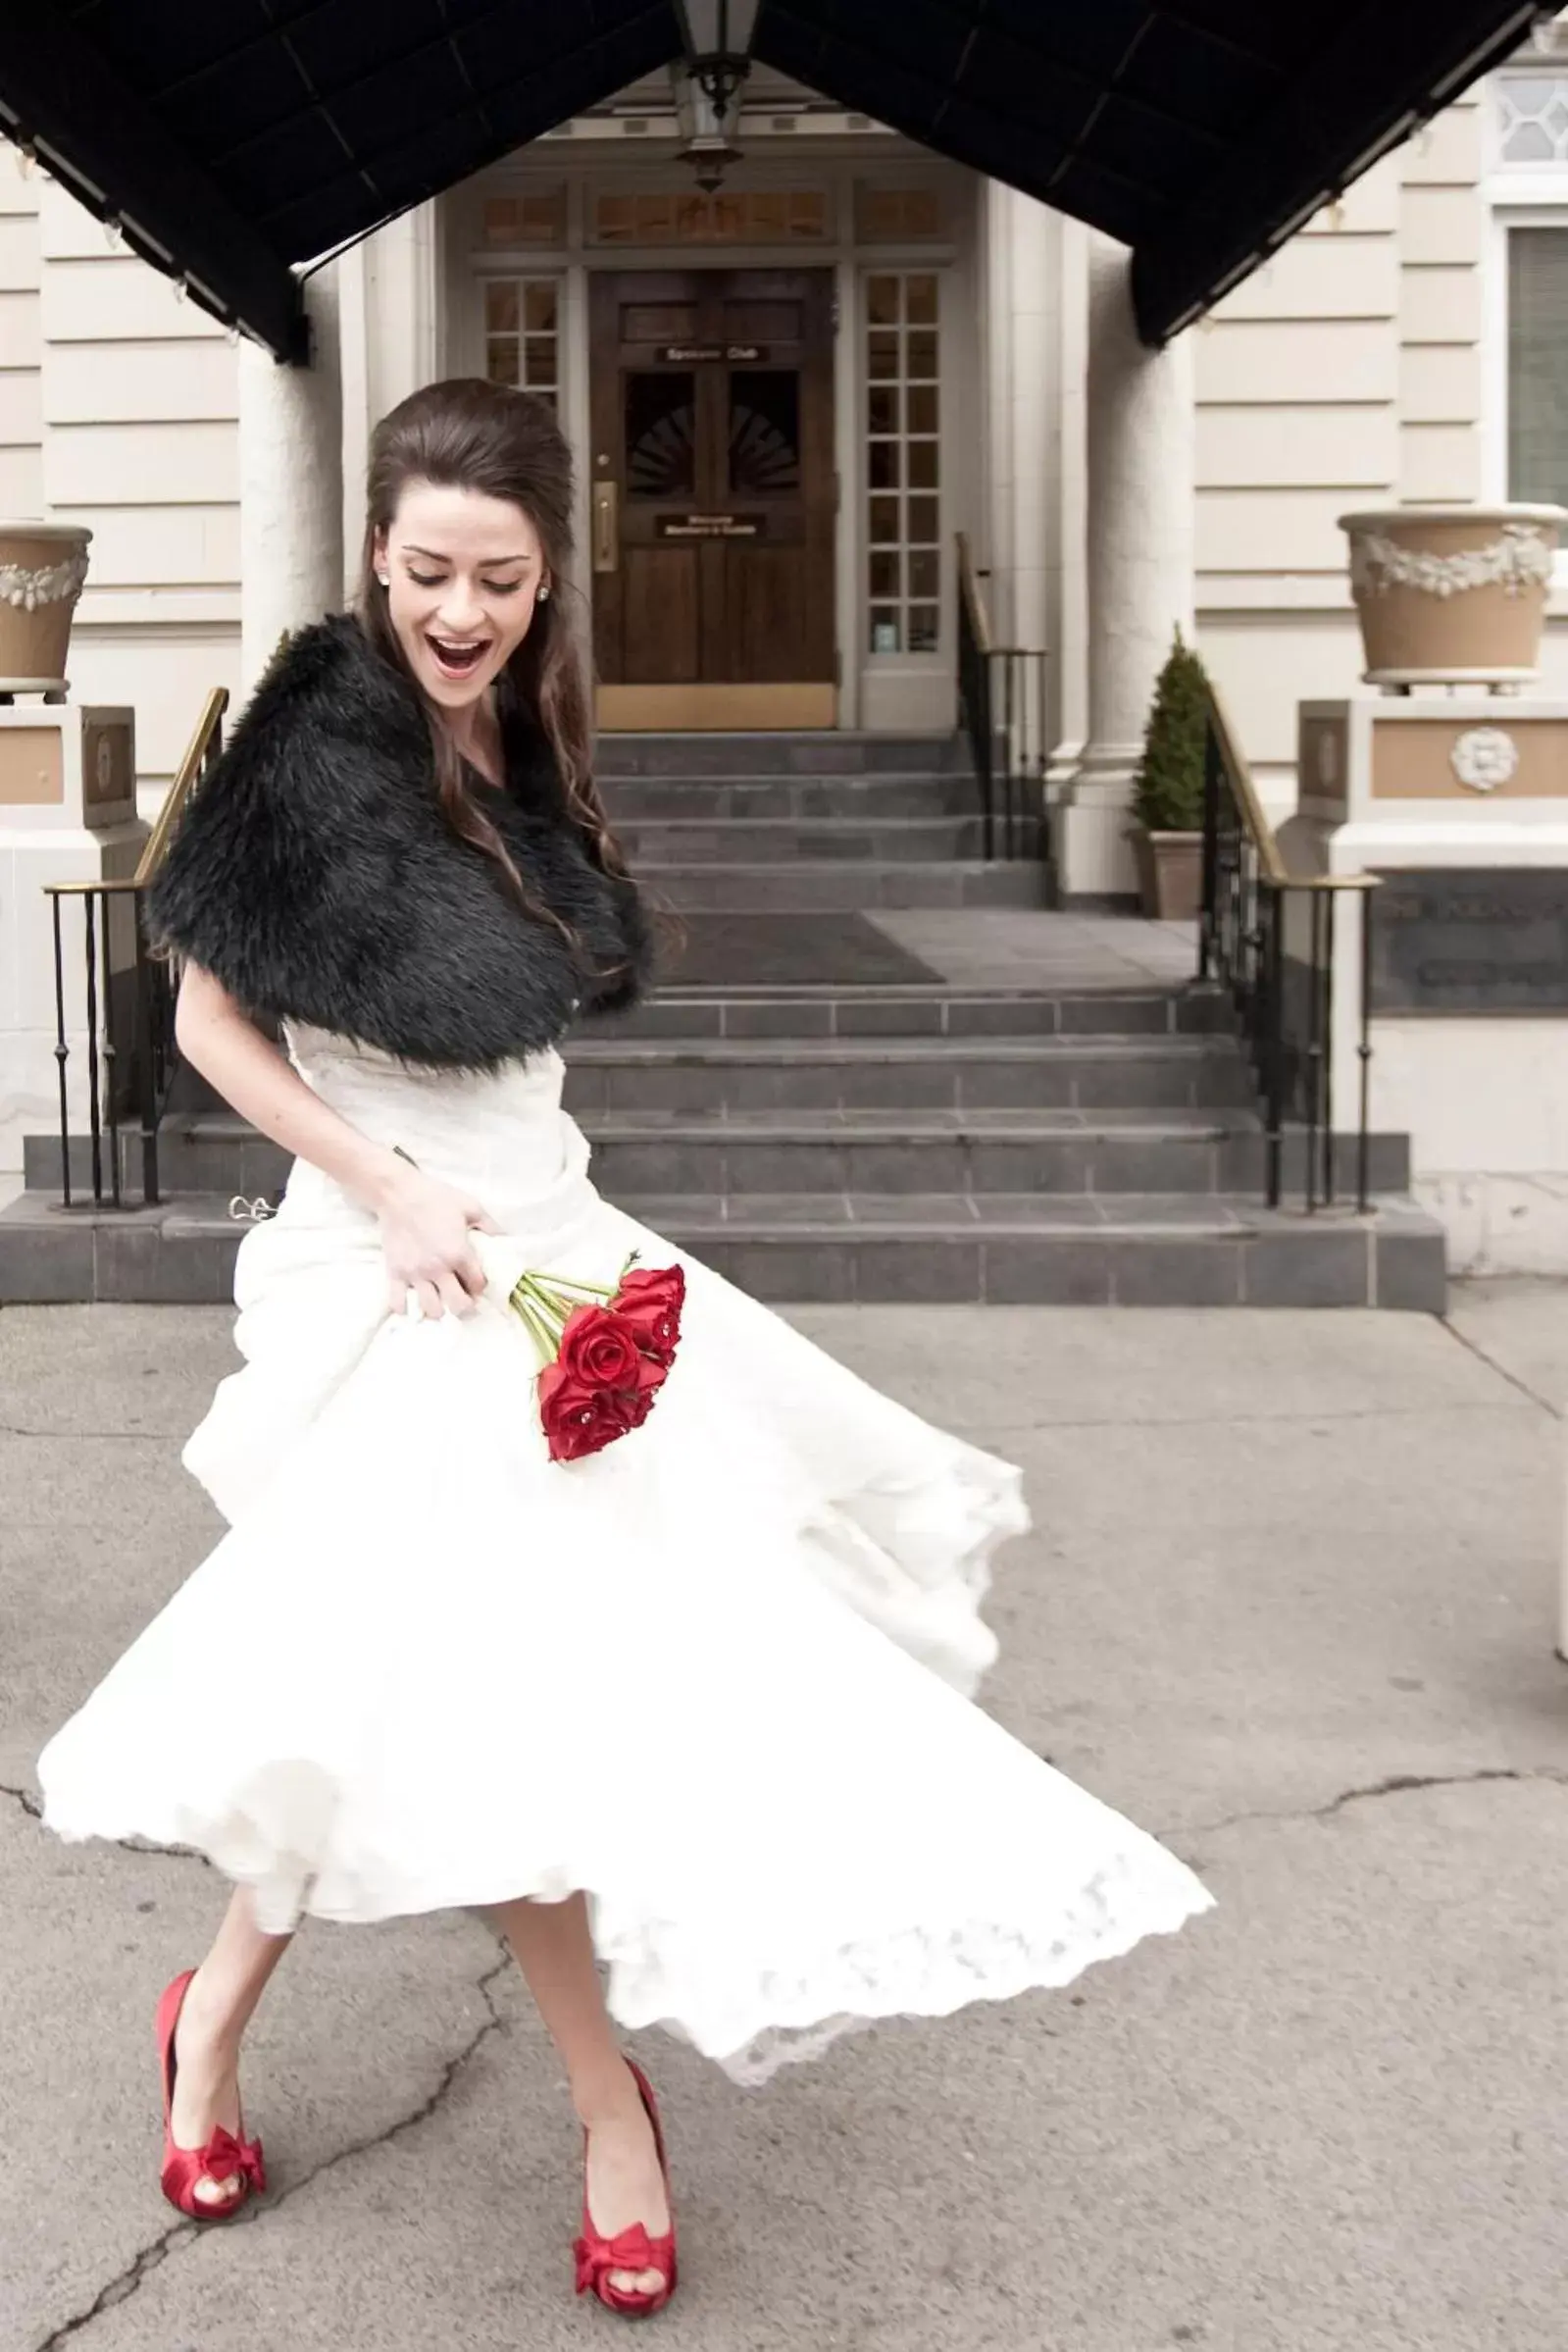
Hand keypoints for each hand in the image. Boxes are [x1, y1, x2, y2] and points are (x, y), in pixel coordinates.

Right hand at [374, 1160, 501, 1322]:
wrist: (397, 1193)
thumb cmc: (435, 1197)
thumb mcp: (471, 1206)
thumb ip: (490, 1226)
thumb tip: (504, 1240)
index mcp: (459, 1253)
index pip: (478, 1285)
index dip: (481, 1286)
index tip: (478, 1282)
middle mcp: (438, 1268)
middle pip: (458, 1306)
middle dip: (465, 1306)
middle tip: (463, 1298)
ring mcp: (415, 1273)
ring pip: (431, 1310)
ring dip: (439, 1308)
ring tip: (439, 1298)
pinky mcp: (395, 1273)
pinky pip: (398, 1302)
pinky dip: (406, 1307)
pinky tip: (413, 1299)